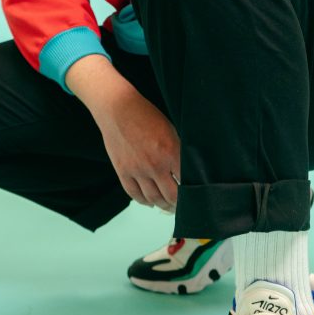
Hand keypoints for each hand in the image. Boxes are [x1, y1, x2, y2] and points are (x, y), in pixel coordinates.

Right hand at [95, 88, 180, 211]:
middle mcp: (154, 165)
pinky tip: (149, 202)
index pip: (186, 183)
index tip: (195, 196)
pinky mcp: (122, 171)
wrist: (118, 108)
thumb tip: (186, 170)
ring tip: (167, 206)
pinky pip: (134, 194)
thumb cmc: (145, 115)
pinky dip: (143, 201)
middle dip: (178, 204)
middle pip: (170, 197)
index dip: (192, 192)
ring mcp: (137, 170)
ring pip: (152, 199)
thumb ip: (178, 151)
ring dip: (162, 205)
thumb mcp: (170, 130)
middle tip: (182, 206)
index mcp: (170, 152)